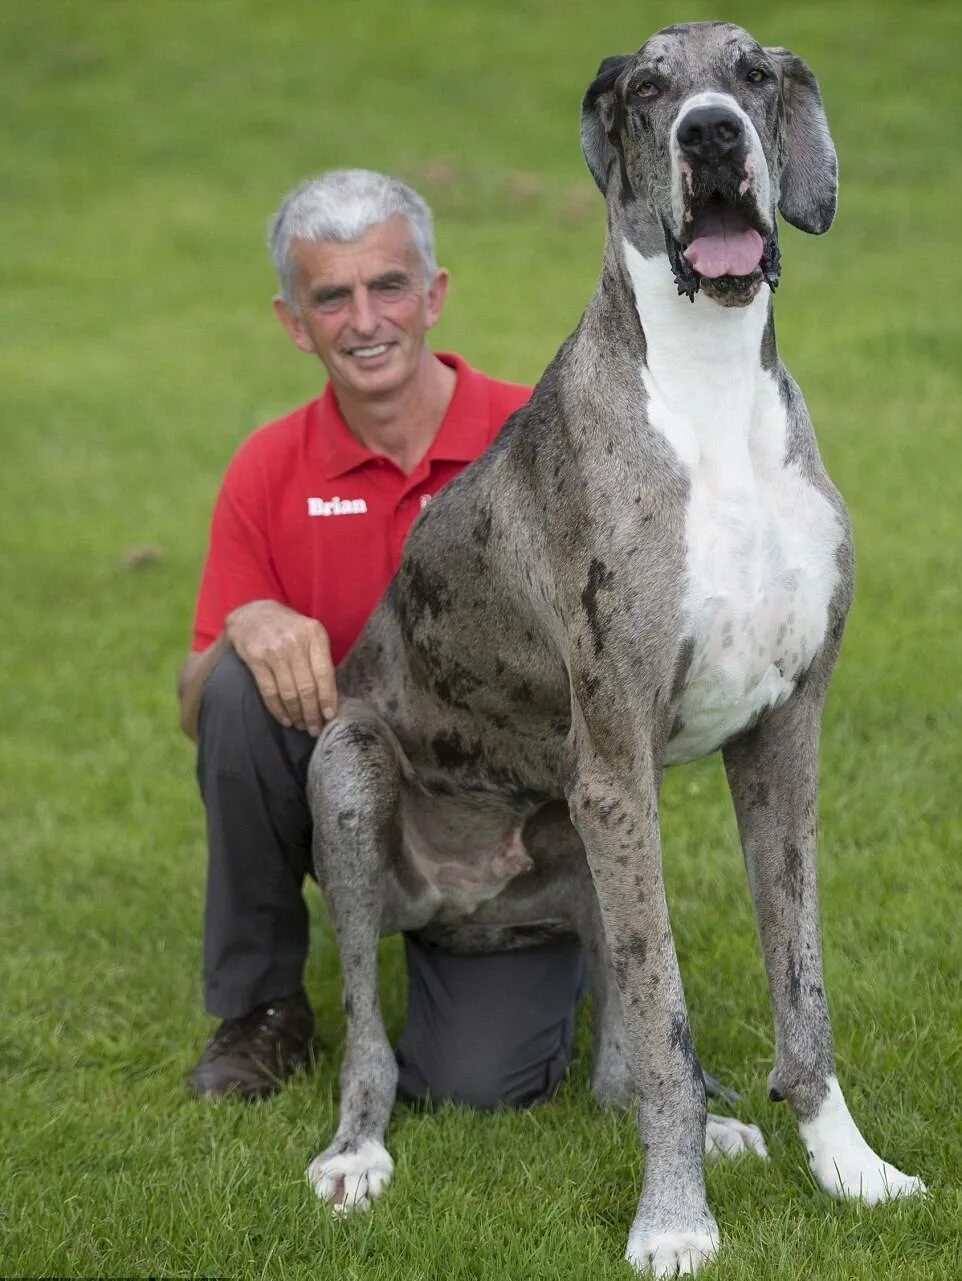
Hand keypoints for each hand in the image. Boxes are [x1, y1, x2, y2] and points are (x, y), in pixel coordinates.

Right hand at [226, 600, 336, 735]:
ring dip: (296, 714)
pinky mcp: (255, 659)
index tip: (329, 716)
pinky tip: (286, 719)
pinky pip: (269, 692)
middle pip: (307, 687)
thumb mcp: (310, 634)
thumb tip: (330, 697)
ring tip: (301, 725)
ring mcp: (274, 650)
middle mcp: (295, 642)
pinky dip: (278, 710)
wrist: (253, 614)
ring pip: (289, 692)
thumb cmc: (289, 628)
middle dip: (312, 713)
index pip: (325, 673)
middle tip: (315, 729)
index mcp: (314, 634)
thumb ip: (320, 659)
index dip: (327, 698)